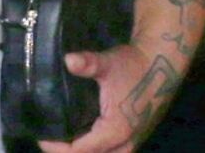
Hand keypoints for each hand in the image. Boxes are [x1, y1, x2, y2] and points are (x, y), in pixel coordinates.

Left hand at [37, 44, 181, 152]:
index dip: (56, 147)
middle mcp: (125, 143)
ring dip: (85, 152)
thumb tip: (68, 60)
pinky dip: (96, 149)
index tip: (41, 134)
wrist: (162, 61)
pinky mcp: (135, 137)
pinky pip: (113, 152)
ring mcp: (132, 142)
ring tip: (64, 140)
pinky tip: (82, 135)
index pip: (79, 151)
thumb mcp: (109, 62)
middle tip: (50, 138)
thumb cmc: (133, 63)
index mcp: (115, 131)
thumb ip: (89, 63)